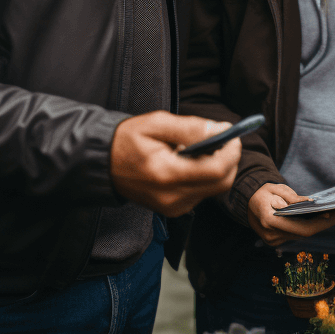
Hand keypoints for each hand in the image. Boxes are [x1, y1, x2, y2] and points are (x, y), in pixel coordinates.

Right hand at [109, 112, 239, 216]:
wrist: (102, 164)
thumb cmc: (127, 140)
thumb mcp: (157, 124)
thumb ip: (191, 128)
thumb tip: (220, 129)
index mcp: (167, 174)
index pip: (216, 170)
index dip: (231, 152)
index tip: (232, 134)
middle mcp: (172, 197)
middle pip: (221, 183)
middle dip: (230, 159)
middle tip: (223, 139)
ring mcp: (173, 207)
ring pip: (214, 189)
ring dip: (218, 167)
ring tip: (201, 148)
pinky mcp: (173, 210)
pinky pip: (202, 193)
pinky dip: (206, 176)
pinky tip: (191, 162)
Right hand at [248, 182, 334, 246]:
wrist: (246, 201)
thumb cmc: (262, 192)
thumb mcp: (276, 189)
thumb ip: (293, 197)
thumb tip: (312, 203)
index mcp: (270, 221)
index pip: (304, 228)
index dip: (324, 223)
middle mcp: (272, 235)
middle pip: (307, 233)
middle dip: (328, 223)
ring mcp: (273, 241)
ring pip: (303, 235)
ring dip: (320, 225)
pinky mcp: (276, 241)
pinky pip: (297, 234)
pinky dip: (310, 226)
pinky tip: (323, 218)